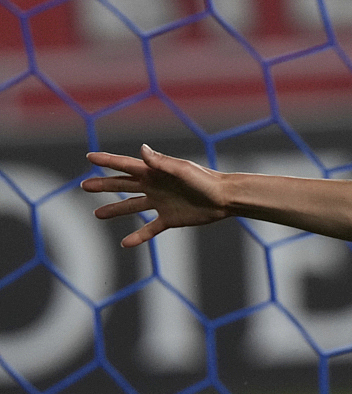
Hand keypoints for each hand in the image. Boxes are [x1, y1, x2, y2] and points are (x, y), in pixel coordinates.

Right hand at [81, 144, 232, 246]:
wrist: (224, 199)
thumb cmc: (206, 180)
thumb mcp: (182, 170)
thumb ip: (161, 163)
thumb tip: (141, 150)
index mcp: (155, 172)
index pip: (125, 165)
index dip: (107, 161)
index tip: (89, 156)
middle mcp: (154, 186)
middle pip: (123, 185)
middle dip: (103, 185)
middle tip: (84, 186)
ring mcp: (161, 203)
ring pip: (132, 206)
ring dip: (115, 209)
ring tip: (97, 214)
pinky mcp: (170, 218)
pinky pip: (150, 228)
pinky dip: (138, 236)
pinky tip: (125, 243)